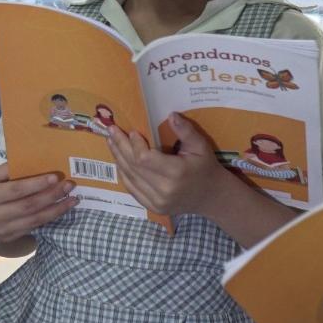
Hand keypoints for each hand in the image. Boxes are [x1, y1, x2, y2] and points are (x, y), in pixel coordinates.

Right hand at [0, 165, 76, 244]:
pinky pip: (34, 227)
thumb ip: (7, 170)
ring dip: (57, 210)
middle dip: (52, 196)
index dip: (37, 184)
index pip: (16, 190)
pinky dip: (49, 218)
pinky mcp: (11, 237)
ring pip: (35, 220)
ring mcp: (4, 229)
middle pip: (29, 206)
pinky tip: (61, 209)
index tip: (55, 177)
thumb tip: (33, 161)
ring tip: (73, 200)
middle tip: (69, 185)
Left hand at [105, 113, 233, 217]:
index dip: (134, 145)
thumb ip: (186, 131)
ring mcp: (157, 201)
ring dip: (118, 159)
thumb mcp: (201, 146)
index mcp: (176, 173)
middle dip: (120, 147)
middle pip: (134, 166)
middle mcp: (164, 190)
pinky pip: (132, 189)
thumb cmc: (205, 167)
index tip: (131, 131)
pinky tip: (119, 161)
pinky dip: (124, 174)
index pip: (144, 158)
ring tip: (111, 142)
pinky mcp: (153, 207)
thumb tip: (171, 114)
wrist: (211, 196)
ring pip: (130, 178)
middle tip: (111, 131)